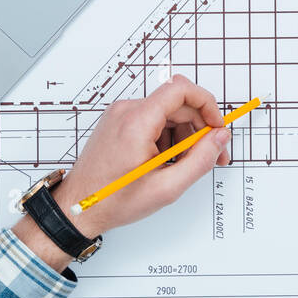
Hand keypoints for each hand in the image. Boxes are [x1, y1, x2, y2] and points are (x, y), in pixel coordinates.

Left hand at [13, 75, 231, 272]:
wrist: (78, 208)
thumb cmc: (113, 200)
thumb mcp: (167, 187)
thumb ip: (200, 160)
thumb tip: (219, 137)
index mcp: (137, 122)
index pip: (181, 89)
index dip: (207, 104)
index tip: (217, 127)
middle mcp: (127, 110)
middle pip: (178, 103)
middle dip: (200, 128)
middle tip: (213, 155)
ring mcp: (121, 115)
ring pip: (167, 113)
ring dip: (183, 136)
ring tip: (182, 166)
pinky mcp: (119, 122)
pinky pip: (153, 120)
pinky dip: (167, 138)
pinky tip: (165, 163)